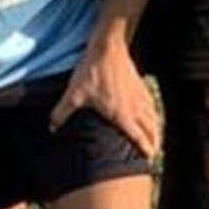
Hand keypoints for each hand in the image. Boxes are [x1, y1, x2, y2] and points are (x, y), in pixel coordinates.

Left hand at [55, 34, 162, 159]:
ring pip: (154, 118)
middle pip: (151, 131)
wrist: (108, 48)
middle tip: (154, 154)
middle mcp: (135, 108)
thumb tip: (51, 127)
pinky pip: (152, 105)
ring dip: (156, 131)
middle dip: (154, 144)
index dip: (145, 150)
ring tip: (156, 139)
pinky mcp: (141, 86)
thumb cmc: (92, 72)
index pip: (139, 137)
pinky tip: (152, 116)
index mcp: (122, 114)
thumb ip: (62, 113)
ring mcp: (140, 96)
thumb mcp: (74, 94)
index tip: (149, 160)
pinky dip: (154, 115)